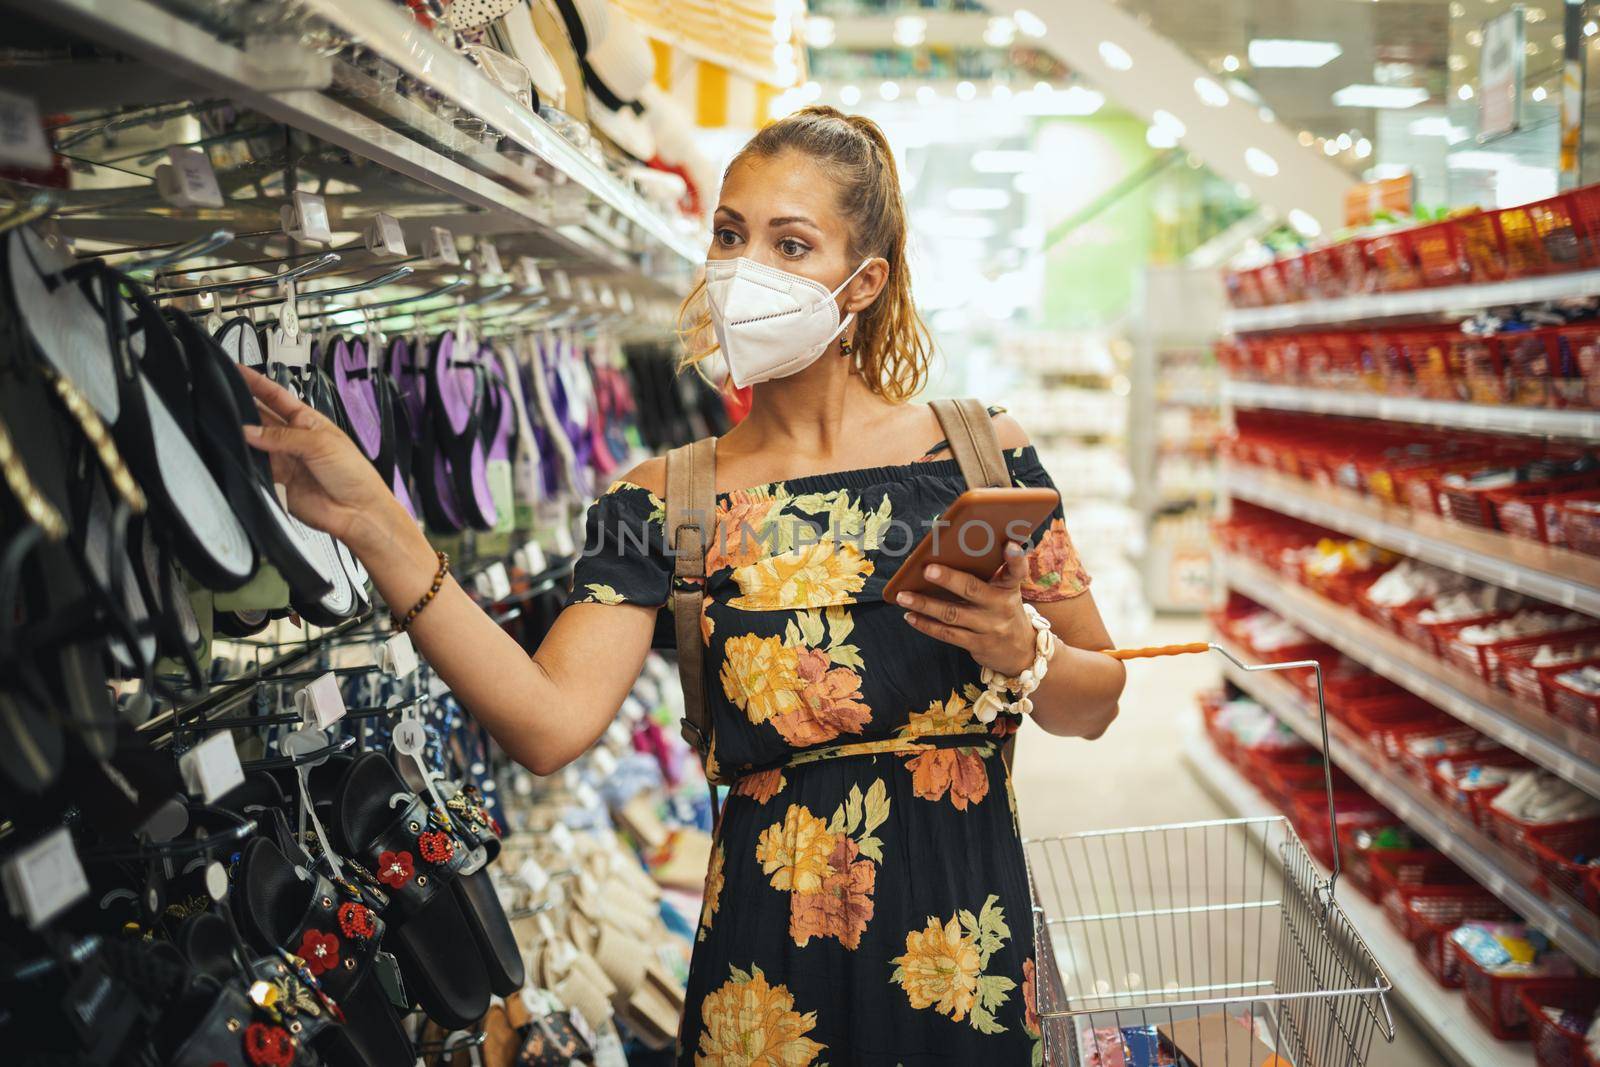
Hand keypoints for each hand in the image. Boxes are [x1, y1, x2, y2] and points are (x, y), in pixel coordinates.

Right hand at [240, 366, 398, 550]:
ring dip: (241, 438)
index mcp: (307, 421)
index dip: (257, 383)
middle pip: (260, 418)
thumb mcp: (320, 444)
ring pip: (253, 443)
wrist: (357, 511)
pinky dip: (245, 462)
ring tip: (226, 428)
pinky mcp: (276, 482)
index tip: (237, 371)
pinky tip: (238, 455)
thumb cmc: (354, 474)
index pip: (276, 397)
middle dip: (242, 409)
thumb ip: (283, 437)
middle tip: (223, 401)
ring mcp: (283, 460)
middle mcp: (292, 439)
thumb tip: (251, 431)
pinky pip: (254, 468)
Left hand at [896, 543, 1034, 675]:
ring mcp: (988, 627)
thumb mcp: (1006, 591)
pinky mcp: (976, 644)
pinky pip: (947, 633)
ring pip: (952, 614)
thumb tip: (957, 549)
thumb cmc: (1005, 610)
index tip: (1009, 545)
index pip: (1016, 571)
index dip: (1015, 559)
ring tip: (903, 596)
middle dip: (948, 579)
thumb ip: (992, 573)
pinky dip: (926, 625)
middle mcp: (1000, 606)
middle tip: (927, 569)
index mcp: (1009, 588)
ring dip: (925, 604)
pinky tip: (910, 615)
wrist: (1021, 652)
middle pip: (972, 589)